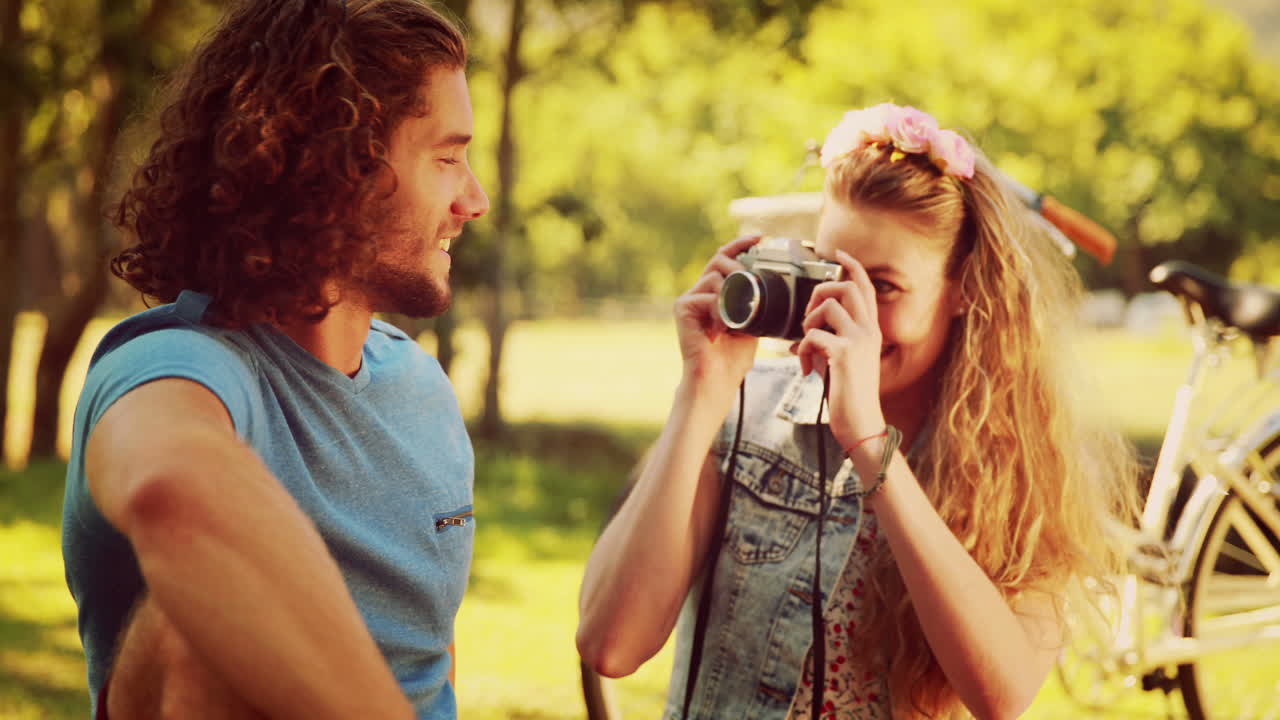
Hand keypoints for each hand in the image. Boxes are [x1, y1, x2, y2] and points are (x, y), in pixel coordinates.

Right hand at [673, 236, 761, 395]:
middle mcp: (699, 293)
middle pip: (718, 259)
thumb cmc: (732, 358)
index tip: (759, 237)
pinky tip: (720, 330)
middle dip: (738, 264)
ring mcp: (689, 299)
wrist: (717, 380)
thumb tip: (769, 283)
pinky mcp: (682, 307)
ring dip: (731, 296)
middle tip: (749, 281)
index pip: (725, 259)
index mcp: (714, 294)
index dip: (740, 245)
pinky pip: (708, 295)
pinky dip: (720, 311)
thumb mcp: (752, 323)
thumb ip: (754, 301)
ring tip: (734, 321)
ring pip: (715, 276)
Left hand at [791, 249, 886, 448]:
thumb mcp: (849, 361)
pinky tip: (806, 369)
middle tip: (808, 314)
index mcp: (871, 330)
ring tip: (807, 347)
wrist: (862, 424)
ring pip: (827, 306)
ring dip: (808, 323)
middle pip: (846, 286)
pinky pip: (812, 335)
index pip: (865, 287)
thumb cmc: (852, 395)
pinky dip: (802, 350)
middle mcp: (869, 330)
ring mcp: (858, 341)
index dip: (852, 265)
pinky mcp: (843, 355)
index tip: (837, 252)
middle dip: (819, 290)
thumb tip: (810, 331)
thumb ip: (837, 340)